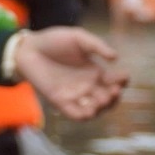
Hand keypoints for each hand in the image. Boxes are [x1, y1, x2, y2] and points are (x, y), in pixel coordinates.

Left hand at [14, 27, 128, 120]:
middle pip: (108, 99)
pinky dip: (84, 116)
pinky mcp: (60, 102)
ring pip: (95, 109)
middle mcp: (87, 86)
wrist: (29, 48)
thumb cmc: (54, 40)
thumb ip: (96, 46)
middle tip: (114, 90)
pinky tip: (90, 111)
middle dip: (114, 97)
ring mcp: (75, 95)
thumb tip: (115, 57)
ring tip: (103, 99)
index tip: (124, 76)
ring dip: (102, 108)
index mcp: (94, 71)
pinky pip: (76, 114)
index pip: (115, 81)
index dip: (122, 81)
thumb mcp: (79, 38)